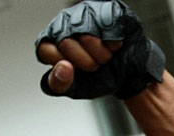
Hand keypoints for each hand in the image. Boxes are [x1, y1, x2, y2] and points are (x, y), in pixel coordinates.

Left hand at [35, 0, 164, 98]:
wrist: (128, 74)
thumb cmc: (98, 77)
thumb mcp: (74, 88)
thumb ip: (58, 83)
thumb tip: (62, 67)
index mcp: (50, 42)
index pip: (45, 50)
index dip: (63, 64)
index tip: (75, 69)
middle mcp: (64, 23)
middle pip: (65, 42)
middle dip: (85, 62)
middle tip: (93, 64)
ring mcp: (85, 12)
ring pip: (87, 33)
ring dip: (101, 54)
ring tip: (104, 55)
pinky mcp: (107, 8)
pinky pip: (108, 26)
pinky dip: (114, 43)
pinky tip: (114, 45)